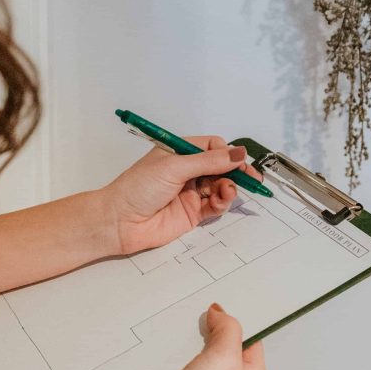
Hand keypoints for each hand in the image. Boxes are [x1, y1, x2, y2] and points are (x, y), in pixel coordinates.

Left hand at [101, 136, 264, 255]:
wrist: (120, 222)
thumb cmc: (139, 187)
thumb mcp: (175, 167)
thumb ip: (209, 161)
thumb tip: (238, 153)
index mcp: (179, 153)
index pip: (212, 147)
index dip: (227, 152)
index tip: (237, 159)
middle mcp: (187, 171)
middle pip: (221, 167)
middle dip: (235, 171)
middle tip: (250, 177)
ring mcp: (190, 193)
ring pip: (220, 186)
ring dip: (229, 187)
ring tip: (227, 190)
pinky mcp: (192, 213)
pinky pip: (215, 205)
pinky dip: (223, 202)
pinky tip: (223, 199)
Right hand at [125, 304, 266, 369]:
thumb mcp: (224, 357)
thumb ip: (228, 329)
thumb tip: (220, 312)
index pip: (251, 338)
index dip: (237, 319)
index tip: (221, 303)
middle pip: (225, 344)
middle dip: (211, 329)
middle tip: (199, 314)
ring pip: (202, 353)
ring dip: (190, 342)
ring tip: (182, 330)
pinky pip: (183, 365)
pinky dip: (176, 355)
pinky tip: (169, 349)